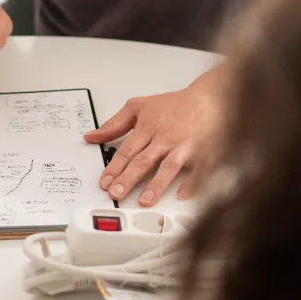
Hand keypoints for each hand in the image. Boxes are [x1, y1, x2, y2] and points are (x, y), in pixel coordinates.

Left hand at [83, 82, 221, 206]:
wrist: (209, 99)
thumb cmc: (175, 105)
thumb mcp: (139, 107)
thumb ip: (114, 123)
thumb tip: (92, 136)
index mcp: (148, 128)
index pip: (127, 151)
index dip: (114, 168)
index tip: (105, 183)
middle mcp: (165, 138)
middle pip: (143, 161)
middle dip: (128, 178)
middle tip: (116, 194)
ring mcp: (185, 147)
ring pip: (168, 167)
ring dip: (156, 184)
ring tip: (144, 200)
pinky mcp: (204, 153)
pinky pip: (198, 170)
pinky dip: (192, 182)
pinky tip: (182, 194)